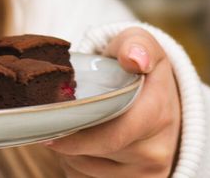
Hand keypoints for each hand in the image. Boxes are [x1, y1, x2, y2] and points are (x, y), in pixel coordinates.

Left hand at [44, 28, 181, 176]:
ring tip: (78, 127)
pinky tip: (84, 146)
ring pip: (88, 170)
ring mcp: (149, 173)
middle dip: (68, 140)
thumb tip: (134, 59)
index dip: (76, 136)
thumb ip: (136, 44)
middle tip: (54, 123)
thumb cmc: (140, 69)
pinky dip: (78, 166)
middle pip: (94, 154)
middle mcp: (157, 150)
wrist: (161, 98)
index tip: (48, 131)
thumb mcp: (139, 44)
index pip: (111, 135)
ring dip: (71, 153)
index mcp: (158, 115)